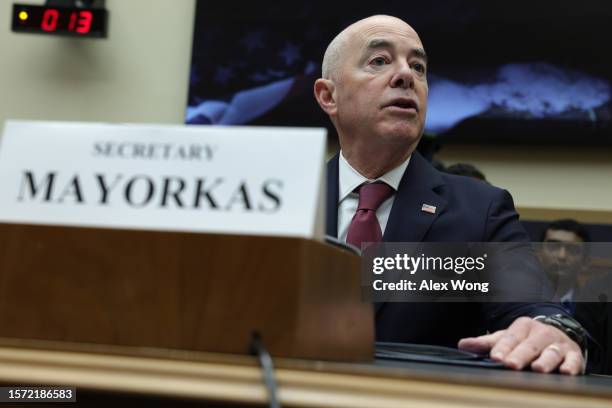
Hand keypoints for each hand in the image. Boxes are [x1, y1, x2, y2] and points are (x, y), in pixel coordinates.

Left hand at [458, 316, 583, 374]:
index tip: (495, 358)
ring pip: (551, 352)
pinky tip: (566, 372)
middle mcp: (541, 333)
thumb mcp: (506, 338)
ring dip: (545, 360)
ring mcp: (558, 343)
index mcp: (522, 326)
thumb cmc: (526, 340)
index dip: (502, 348)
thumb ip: (485, 343)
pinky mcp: (574, 355)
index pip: (510, 338)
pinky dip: (571, 366)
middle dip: (520, 355)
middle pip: (529, 345)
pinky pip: (574, 360)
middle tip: (511, 364)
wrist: (557, 334)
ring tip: (537, 368)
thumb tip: (462, 344)